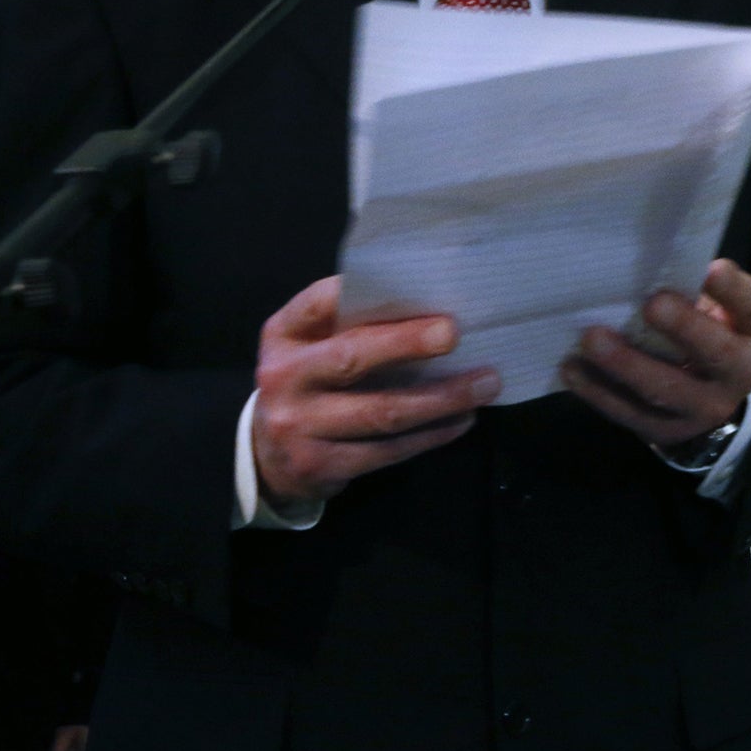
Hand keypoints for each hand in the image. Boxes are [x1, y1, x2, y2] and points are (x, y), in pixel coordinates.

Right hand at [252, 276, 500, 506]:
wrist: (264, 454)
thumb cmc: (309, 381)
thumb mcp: (310, 343)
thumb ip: (347, 320)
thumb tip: (427, 298)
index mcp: (284, 335)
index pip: (319, 303)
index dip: (362, 291)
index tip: (414, 285)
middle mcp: (285, 377)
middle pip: (351, 357)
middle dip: (407, 344)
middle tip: (454, 333)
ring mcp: (299, 426)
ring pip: (381, 412)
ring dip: (441, 398)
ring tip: (486, 384)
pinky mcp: (321, 465)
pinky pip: (387, 450)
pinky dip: (432, 435)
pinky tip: (463, 420)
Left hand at [560, 259, 750, 447]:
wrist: (710, 399)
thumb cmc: (710, 332)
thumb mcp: (719, 309)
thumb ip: (698, 290)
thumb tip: (653, 258)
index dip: (733, 291)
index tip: (712, 268)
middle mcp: (736, 375)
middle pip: (715, 354)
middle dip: (683, 328)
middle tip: (652, 304)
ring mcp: (701, 409)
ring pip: (664, 390)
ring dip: (625, 365)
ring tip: (591, 339)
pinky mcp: (664, 430)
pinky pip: (628, 412)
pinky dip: (597, 391)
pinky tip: (572, 368)